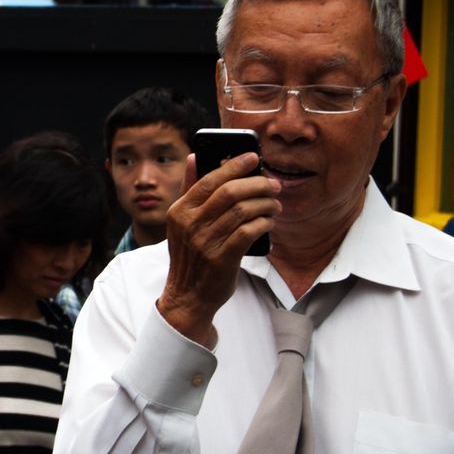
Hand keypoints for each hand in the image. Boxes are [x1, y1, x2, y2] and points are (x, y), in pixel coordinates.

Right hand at [158, 153, 280, 345]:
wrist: (188, 296)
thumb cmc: (190, 255)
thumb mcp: (181, 221)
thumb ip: (189, 188)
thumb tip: (194, 156)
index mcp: (179, 211)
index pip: (209, 179)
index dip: (234, 165)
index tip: (253, 157)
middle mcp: (190, 225)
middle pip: (229, 192)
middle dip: (257, 184)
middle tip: (272, 184)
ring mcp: (205, 242)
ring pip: (243, 211)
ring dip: (265, 203)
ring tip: (275, 204)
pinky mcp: (222, 259)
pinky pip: (249, 231)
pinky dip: (263, 222)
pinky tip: (269, 221)